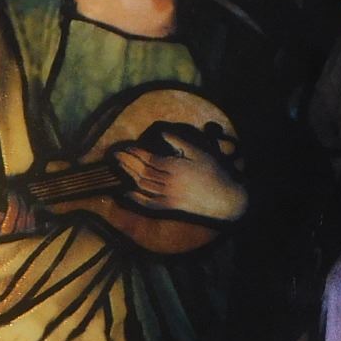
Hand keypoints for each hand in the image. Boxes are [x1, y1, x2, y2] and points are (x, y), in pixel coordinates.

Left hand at [114, 131, 248, 222]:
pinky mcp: (170, 207)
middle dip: (127, 162)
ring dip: (129, 176)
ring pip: (143, 185)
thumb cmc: (214, 172)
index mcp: (176, 167)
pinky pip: (148, 203)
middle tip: (115, 155)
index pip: (149, 159)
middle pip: (142, 171)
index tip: (126, 147)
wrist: (225, 199)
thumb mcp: (199, 152)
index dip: (136, 153)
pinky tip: (126, 192)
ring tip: (118, 167)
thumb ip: (180, 142)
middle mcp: (169, 182)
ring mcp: (168, 196)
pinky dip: (135, 198)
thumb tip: (162, 133)